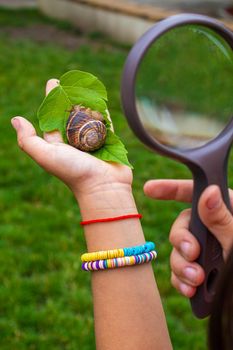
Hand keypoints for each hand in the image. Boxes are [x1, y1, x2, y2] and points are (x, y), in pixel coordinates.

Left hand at [11, 79, 131, 199]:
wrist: (103, 186)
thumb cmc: (73, 171)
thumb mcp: (45, 155)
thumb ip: (28, 140)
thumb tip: (16, 119)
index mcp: (57, 142)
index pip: (52, 117)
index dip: (51, 99)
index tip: (54, 82)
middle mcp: (73, 140)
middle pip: (71, 114)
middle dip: (70, 98)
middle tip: (72, 81)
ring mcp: (91, 140)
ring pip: (88, 116)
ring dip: (87, 102)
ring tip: (87, 86)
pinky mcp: (108, 141)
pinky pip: (104, 122)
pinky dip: (103, 111)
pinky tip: (102, 100)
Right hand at [144, 179, 232, 296]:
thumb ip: (223, 220)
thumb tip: (208, 192)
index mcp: (226, 210)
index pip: (194, 193)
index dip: (170, 188)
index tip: (150, 188)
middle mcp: (212, 229)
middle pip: (182, 227)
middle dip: (181, 242)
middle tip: (192, 254)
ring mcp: (206, 251)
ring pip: (179, 252)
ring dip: (182, 266)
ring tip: (195, 280)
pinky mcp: (202, 272)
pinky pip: (182, 273)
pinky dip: (182, 282)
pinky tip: (189, 290)